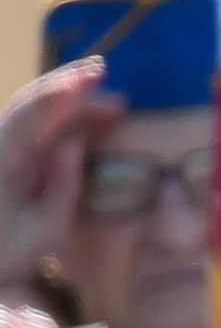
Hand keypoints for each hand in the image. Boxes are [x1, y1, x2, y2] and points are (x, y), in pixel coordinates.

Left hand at [0, 60, 118, 295]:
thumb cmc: (9, 256)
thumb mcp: (46, 230)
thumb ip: (62, 186)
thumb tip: (74, 143)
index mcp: (4, 162)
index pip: (33, 115)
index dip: (65, 91)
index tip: (98, 76)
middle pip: (27, 103)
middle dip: (64, 83)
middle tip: (102, 71)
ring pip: (26, 111)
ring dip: (60, 96)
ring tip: (95, 88)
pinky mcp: (3, 160)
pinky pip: (26, 126)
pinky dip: (52, 112)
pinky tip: (76, 113)